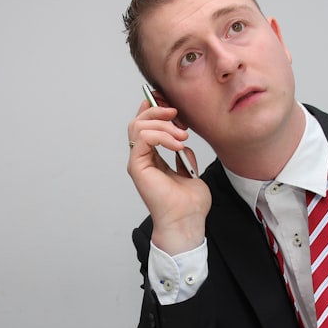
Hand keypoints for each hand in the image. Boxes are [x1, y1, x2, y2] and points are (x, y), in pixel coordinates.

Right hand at [127, 98, 210, 254]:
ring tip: (182, 135)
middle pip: (138, 121)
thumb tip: (182, 142)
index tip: (173, 106)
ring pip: (138, 126)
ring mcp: (138, 162)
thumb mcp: (190, 171)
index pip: (145, 125)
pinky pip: (143, 138)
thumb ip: (184, 155)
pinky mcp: (137, 167)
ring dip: (162, 124)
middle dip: (157, 111)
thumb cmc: (189, 204)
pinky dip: (161, 135)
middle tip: (177, 115)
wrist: (187, 221)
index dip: (154, 109)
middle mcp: (141, 158)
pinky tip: (177, 144)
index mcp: (152, 158)